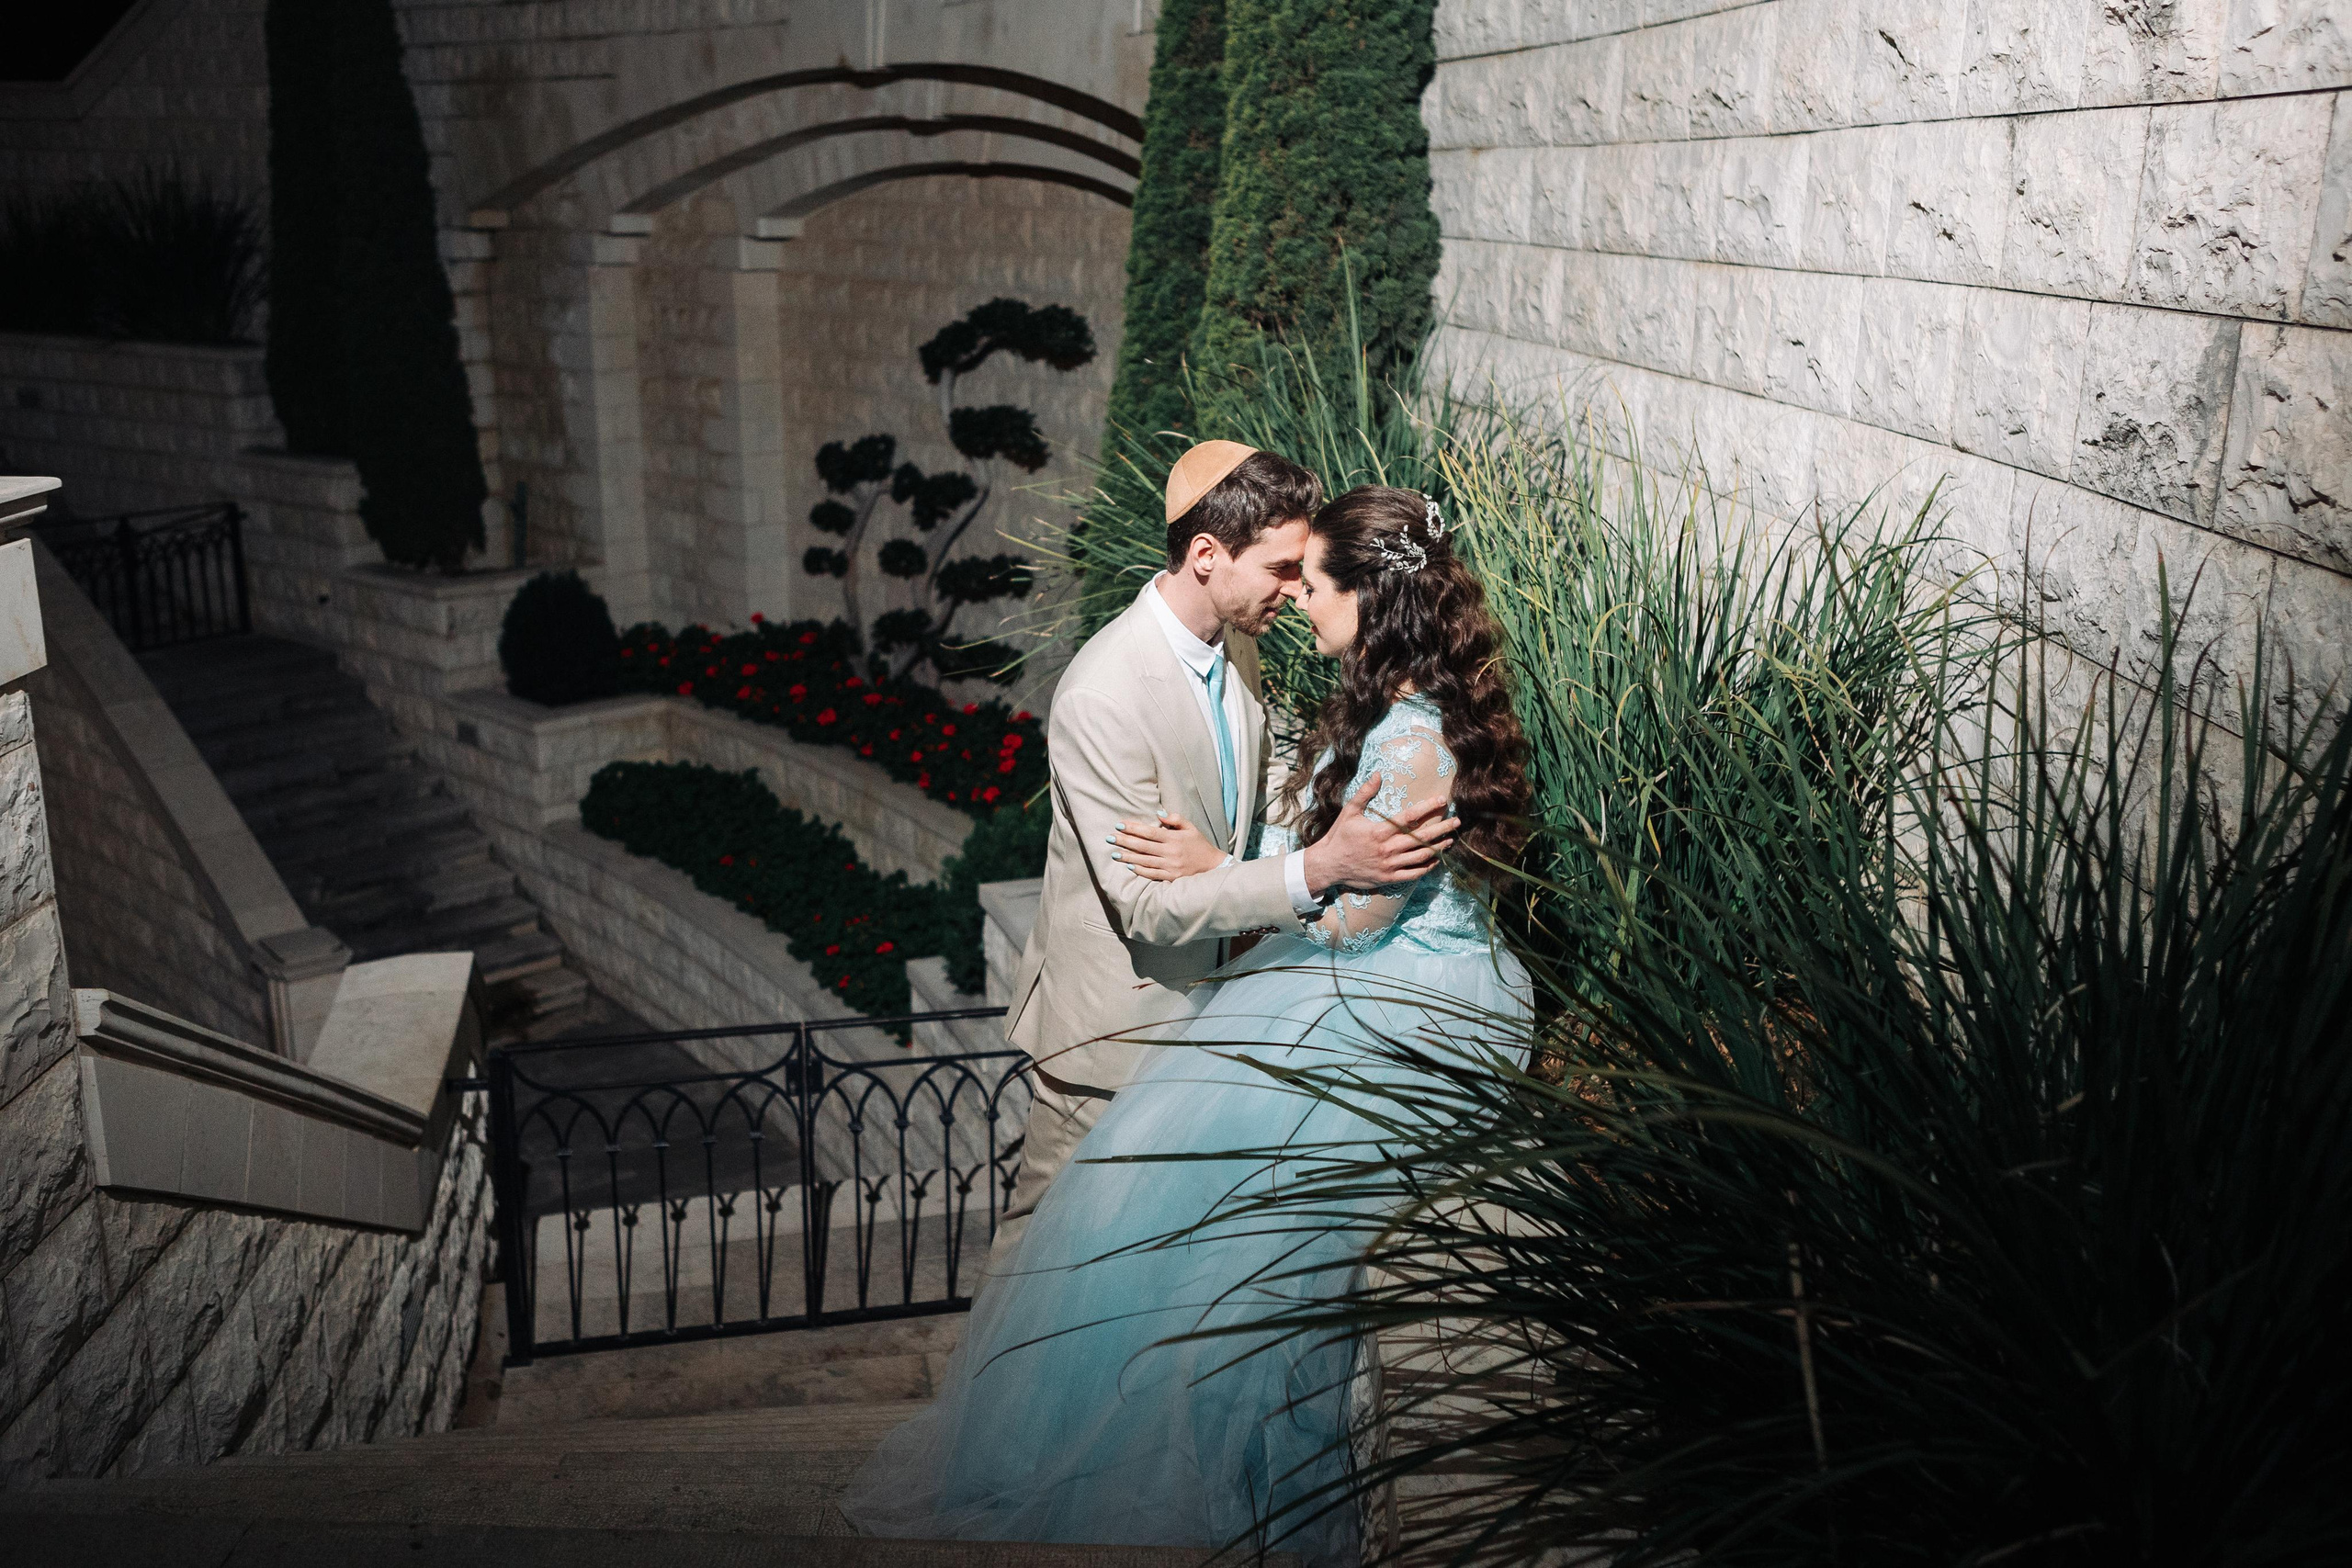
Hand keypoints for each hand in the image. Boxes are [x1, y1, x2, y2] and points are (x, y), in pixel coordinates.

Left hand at [1110, 811, 1225, 882]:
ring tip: (1114, 853)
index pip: (1149, 832)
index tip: (1119, 825)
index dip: (1133, 828)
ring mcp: (1170, 866)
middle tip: (1109, 838)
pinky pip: (1151, 874)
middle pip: (1143, 846)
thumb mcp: (1191, 828)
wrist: (1212, 866)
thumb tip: (1159, 814)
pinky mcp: (1171, 877)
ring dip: (1128, 857)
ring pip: (1144, 861)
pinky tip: (1129, 866)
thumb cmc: (1199, 845)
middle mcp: (1171, 852)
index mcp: (1174, 838)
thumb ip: (1175, 819)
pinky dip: (1140, 870)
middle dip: (1125, 841)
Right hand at [1302, 774, 1457, 896]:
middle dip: (1442, 828)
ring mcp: (1389, 865)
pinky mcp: (1389, 878)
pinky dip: (1427, 867)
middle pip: (1421, 837)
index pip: (1409, 817)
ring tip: (1451, 839)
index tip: (1442, 800)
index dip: (1428, 807)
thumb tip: (1378, 774)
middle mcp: (1387, 848)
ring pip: (1421, 856)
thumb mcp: (1349, 812)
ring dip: (1438, 847)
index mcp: (1379, 831)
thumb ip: (1365, 793)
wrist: (1329, 865)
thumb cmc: (1340, 836)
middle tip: (1457, 821)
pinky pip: (1413, 873)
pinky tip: (1436, 859)